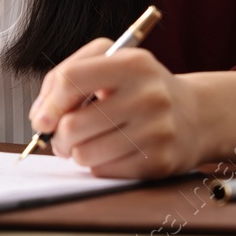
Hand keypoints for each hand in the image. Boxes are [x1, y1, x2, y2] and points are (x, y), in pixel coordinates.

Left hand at [26, 37, 204, 178]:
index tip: (42, 118)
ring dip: (77, 152)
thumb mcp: (110, 64)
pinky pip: (106, 171)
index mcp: (132, 63)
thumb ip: (66, 78)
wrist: (196, 115)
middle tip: (63, 137)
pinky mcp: (161, 161)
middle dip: (59, 136)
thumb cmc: (140, 88)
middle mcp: (148, 94)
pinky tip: (110, 153)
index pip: (72, 79)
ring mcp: (157, 129)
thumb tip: (40, 116)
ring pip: (86, 153)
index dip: (49, 102)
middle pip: (74, 124)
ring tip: (87, 143)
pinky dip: (98, 165)